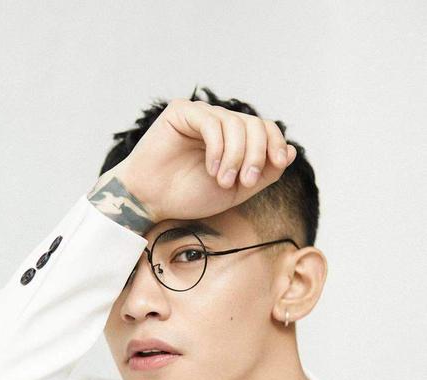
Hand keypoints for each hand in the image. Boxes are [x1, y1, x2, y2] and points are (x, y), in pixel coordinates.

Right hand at [113, 98, 296, 222]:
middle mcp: (220, 123)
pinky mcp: (182, 112)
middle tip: (244, 182)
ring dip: (235, 156)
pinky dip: (218, 147)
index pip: (266, 129)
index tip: (277, 164)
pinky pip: (211, 121)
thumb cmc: (190, 195)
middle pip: (255, 125)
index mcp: (235, 139)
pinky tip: (211, 168)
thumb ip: (265, 173)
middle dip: (255, 154)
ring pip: (236, 123)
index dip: (276, 144)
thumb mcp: (237, 190)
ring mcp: (202, 116)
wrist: (153, 201)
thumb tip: (292, 152)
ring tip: (223, 181)